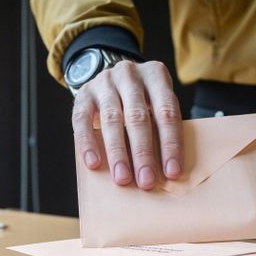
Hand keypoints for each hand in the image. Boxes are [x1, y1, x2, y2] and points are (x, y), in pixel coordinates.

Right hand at [71, 60, 183, 190]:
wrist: (111, 77)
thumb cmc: (141, 98)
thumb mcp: (157, 101)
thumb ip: (162, 126)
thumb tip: (168, 170)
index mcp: (155, 75)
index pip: (167, 112)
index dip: (171, 144)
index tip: (172, 172)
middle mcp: (129, 75)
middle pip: (138, 117)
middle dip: (143, 153)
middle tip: (146, 181)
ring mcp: (104, 83)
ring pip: (111, 119)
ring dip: (118, 153)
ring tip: (122, 178)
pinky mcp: (83, 94)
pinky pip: (82, 120)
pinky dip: (88, 143)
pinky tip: (93, 163)